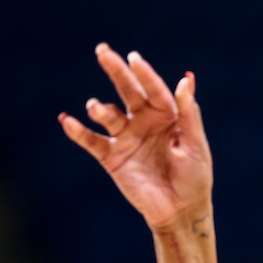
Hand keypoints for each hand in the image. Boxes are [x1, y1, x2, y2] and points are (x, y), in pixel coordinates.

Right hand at [59, 44, 211, 232]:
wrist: (179, 211)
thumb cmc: (195, 177)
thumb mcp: (196, 145)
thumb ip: (189, 115)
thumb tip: (185, 81)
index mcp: (167, 116)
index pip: (154, 89)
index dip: (144, 74)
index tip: (133, 58)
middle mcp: (144, 122)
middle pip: (128, 91)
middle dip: (116, 71)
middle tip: (102, 51)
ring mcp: (127, 138)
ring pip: (109, 115)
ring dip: (100, 109)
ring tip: (95, 107)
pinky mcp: (112, 157)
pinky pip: (92, 141)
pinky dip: (78, 132)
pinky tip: (67, 121)